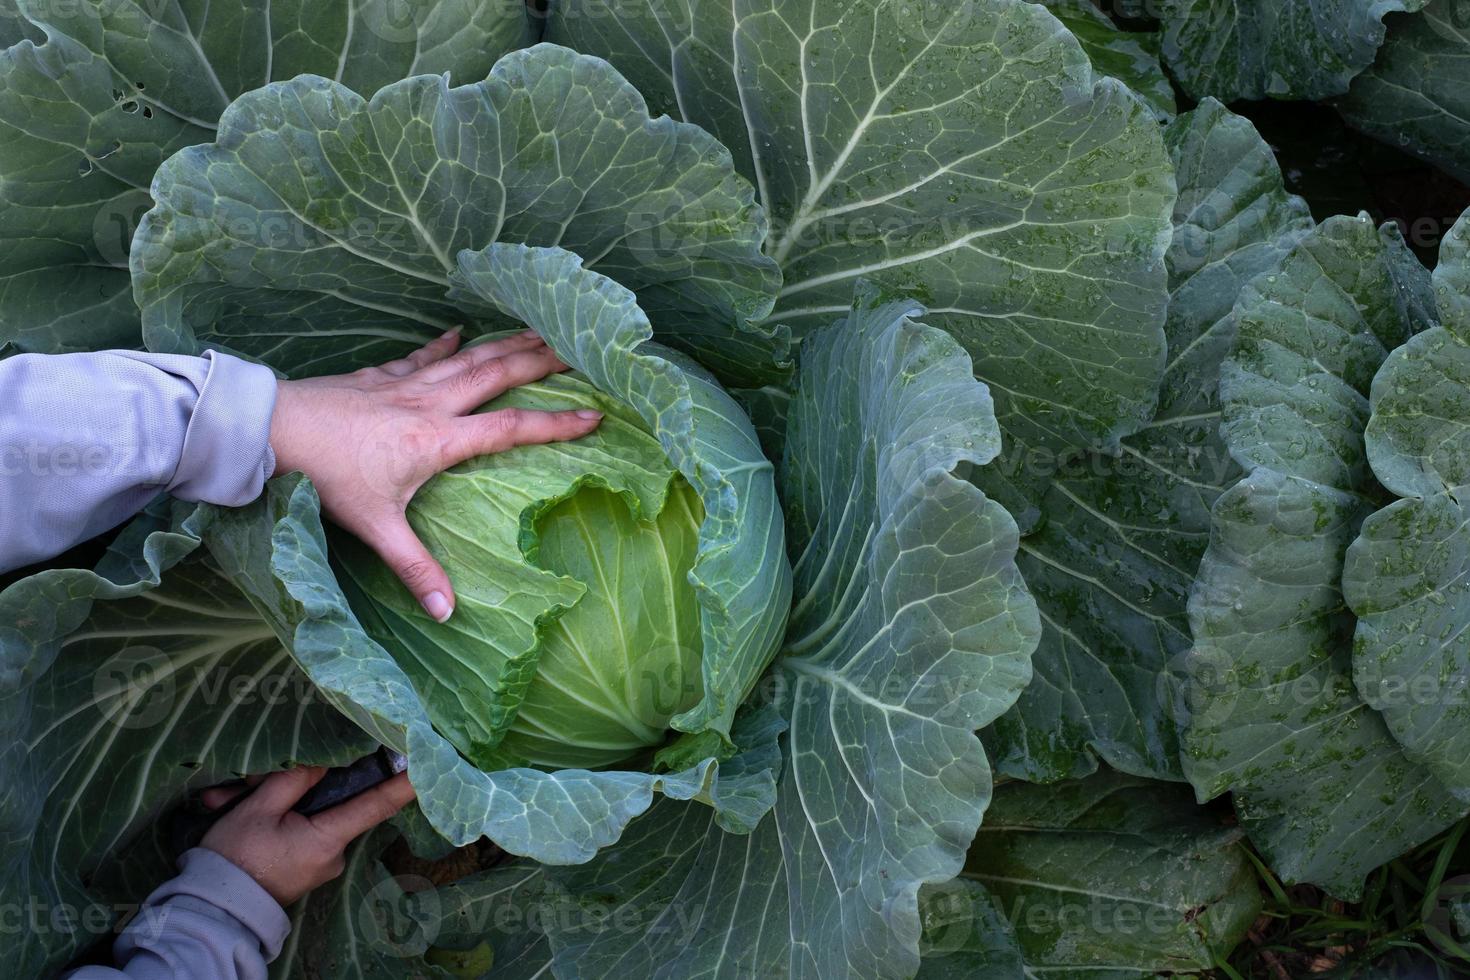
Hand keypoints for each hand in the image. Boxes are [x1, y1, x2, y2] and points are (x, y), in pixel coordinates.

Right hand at [199, 766, 415, 906]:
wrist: (210, 910)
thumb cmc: (234, 859)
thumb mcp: (257, 811)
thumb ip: (292, 781)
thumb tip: (322, 764)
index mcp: (328, 839)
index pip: (376, 806)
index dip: (401, 785)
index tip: (426, 766)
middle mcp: (332, 854)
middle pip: (326, 803)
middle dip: (289, 786)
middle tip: (245, 784)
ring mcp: (319, 863)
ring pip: (305, 816)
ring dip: (268, 803)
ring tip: (222, 800)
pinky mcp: (303, 867)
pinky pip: (295, 832)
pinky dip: (268, 820)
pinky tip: (229, 810)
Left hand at [268, 329, 601, 621]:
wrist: (270, 429)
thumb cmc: (323, 476)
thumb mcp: (375, 526)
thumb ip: (415, 569)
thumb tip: (448, 614)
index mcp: (438, 439)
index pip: (511, 429)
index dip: (556, 424)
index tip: (595, 416)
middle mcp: (429, 404)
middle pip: (496, 376)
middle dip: (540, 362)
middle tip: (577, 348)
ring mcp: (402, 385)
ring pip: (465, 358)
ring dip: (503, 343)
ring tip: (536, 330)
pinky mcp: (375, 377)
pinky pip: (419, 356)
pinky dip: (441, 344)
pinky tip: (456, 332)